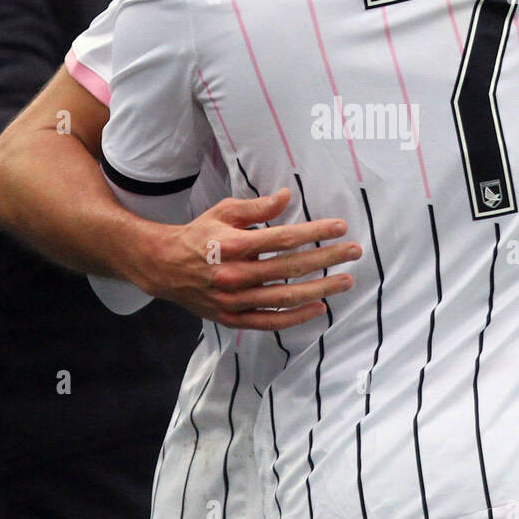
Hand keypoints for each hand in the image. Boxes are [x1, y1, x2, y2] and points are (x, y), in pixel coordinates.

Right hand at [133, 188, 360, 330]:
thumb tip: (286, 197)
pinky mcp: (233, 318)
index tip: (340, 227)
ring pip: (285, 297)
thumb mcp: (223, 212)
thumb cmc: (199, 235)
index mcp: (234, 244)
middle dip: (327, 259)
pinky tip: (319, 307)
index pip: (284, 238)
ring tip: (345, 281)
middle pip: (291, 268)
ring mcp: (234, 300)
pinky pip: (270, 321)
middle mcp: (236, 274)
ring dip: (320, 289)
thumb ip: (257, 208)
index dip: (315, 233)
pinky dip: (296, 317)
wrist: (164, 267)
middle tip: (354, 251)